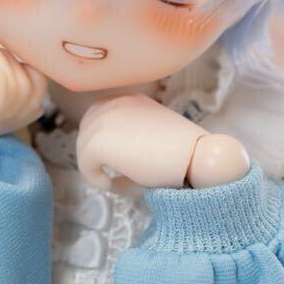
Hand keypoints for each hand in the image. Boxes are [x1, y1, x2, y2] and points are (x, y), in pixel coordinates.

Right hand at [0, 47, 45, 138]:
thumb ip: (18, 113)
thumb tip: (39, 106)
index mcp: (9, 67)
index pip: (40, 83)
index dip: (27, 107)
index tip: (2, 117)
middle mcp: (2, 57)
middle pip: (36, 86)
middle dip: (17, 111)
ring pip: (20, 88)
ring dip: (2, 111)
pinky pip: (1, 86)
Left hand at [76, 94, 248, 191]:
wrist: (197, 157)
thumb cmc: (184, 154)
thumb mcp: (154, 139)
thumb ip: (130, 142)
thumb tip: (106, 164)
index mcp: (130, 99)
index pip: (98, 116)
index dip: (103, 140)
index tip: (115, 159)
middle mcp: (114, 104)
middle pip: (87, 132)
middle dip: (97, 155)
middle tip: (118, 176)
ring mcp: (104, 121)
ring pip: (85, 150)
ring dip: (101, 169)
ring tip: (126, 183)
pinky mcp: (98, 143)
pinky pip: (86, 166)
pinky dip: (98, 179)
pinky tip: (115, 185)